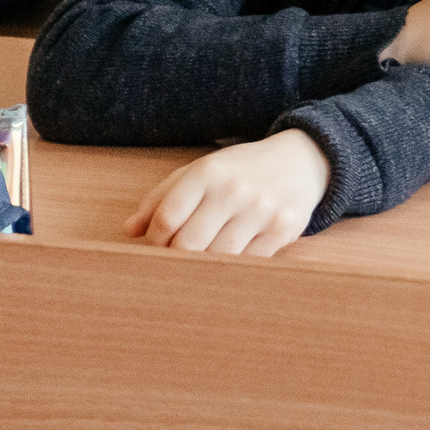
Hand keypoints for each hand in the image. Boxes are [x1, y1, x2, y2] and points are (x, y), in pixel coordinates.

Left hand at [125, 129, 329, 256]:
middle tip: (176, 262)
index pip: (167, 217)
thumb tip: (129, 231)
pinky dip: (233, 268)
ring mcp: (260, 210)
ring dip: (204, 267)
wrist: (301, 161)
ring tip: (200, 264)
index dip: (155, 241)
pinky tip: (229, 263)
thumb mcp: (200, 171)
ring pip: (218, 258)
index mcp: (208, 172)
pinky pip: (247, 263)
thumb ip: (161, 198)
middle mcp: (234, 190)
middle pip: (189, 244)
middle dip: (176, 259)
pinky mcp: (283, 229)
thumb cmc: (240, 170)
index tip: (157, 247)